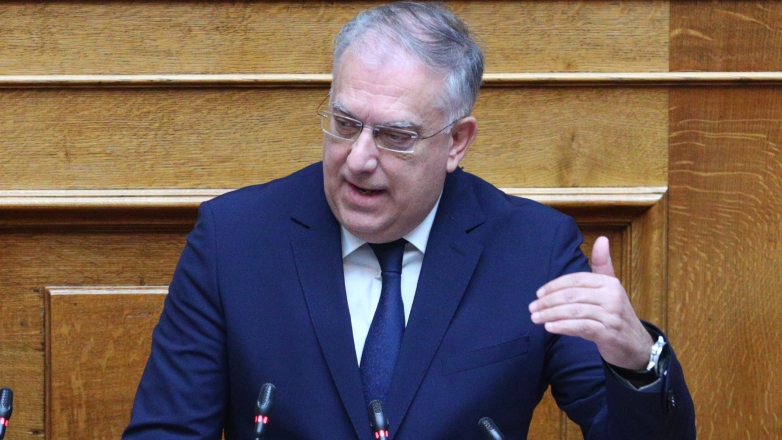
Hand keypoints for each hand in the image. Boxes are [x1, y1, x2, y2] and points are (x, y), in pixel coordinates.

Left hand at [528, 236, 653, 369]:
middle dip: (548, 301)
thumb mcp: (610, 287)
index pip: (575, 280)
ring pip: (574, 311)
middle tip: (532, 308)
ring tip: (535, 318)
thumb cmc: (616, 312)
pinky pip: (581, 327)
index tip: (538, 294)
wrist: (635, 343)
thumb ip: (602, 264)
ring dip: (551, 314)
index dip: (554, 286)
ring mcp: (611, 316)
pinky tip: (549, 327)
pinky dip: (563, 326)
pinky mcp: (608, 334)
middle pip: (572, 295)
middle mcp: (612, 297)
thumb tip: (602, 238)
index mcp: (609, 283)